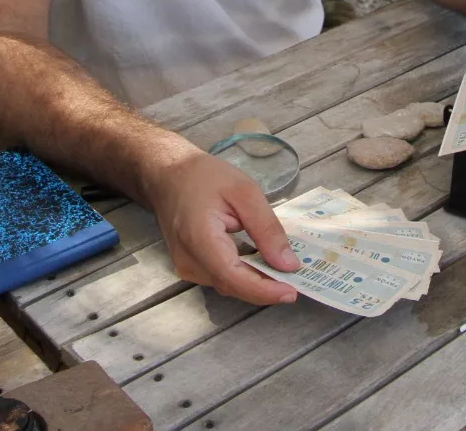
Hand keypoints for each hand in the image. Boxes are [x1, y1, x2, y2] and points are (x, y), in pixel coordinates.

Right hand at [146, 150, 300, 304]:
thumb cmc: (204, 177)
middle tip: (298, 280)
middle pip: (233, 285)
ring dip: (256, 282)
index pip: (233, 277)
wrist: (167, 175)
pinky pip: (221, 277)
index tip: (292, 291)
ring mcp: (186, 267)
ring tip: (284, 272)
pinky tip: (263, 264)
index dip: (264, 290)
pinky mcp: (190, 267)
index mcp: (199, 238)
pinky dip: (244, 274)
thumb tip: (288, 264)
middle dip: (266, 288)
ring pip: (228, 285)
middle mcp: (188, 261)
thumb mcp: (245, 192)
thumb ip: (266, 229)